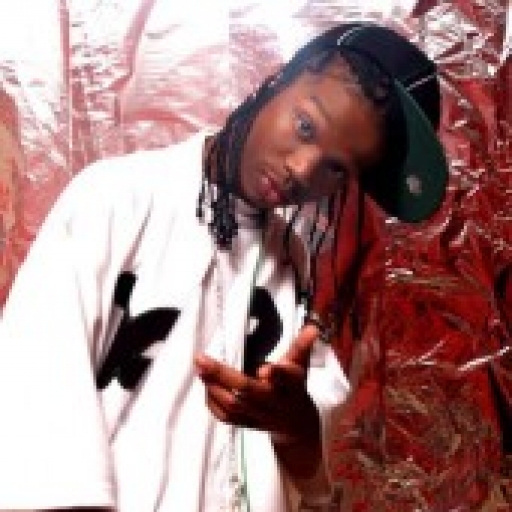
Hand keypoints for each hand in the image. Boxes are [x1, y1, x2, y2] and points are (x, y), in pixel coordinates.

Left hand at [194, 324, 320, 442]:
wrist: (296, 426)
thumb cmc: (294, 388)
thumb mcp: (301, 366)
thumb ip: (302, 346)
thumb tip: (312, 328)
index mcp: (291, 386)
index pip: (287, 378)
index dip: (277, 374)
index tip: (264, 369)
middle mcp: (274, 402)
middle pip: (248, 390)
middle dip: (223, 375)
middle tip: (202, 359)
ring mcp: (259, 416)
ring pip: (233, 405)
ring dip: (213, 386)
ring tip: (200, 368)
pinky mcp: (247, 425)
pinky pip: (226, 417)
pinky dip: (213, 402)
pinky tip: (205, 384)